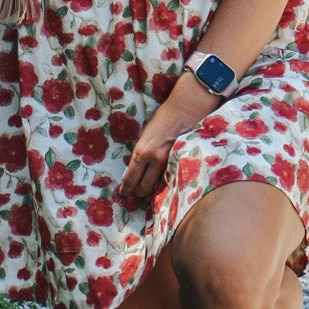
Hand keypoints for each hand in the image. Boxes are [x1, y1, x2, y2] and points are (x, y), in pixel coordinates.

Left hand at [115, 74, 217, 204]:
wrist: (185, 111)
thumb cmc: (162, 119)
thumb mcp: (145, 136)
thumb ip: (140, 153)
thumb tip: (133, 170)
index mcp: (142, 151)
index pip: (131, 178)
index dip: (126, 189)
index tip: (123, 194)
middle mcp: (154, 160)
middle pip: (143, 188)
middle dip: (137, 194)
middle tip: (134, 197)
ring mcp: (169, 163)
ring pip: (157, 186)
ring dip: (151, 192)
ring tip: (145, 193)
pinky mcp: (180, 163)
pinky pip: (170, 179)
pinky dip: (164, 184)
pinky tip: (161, 186)